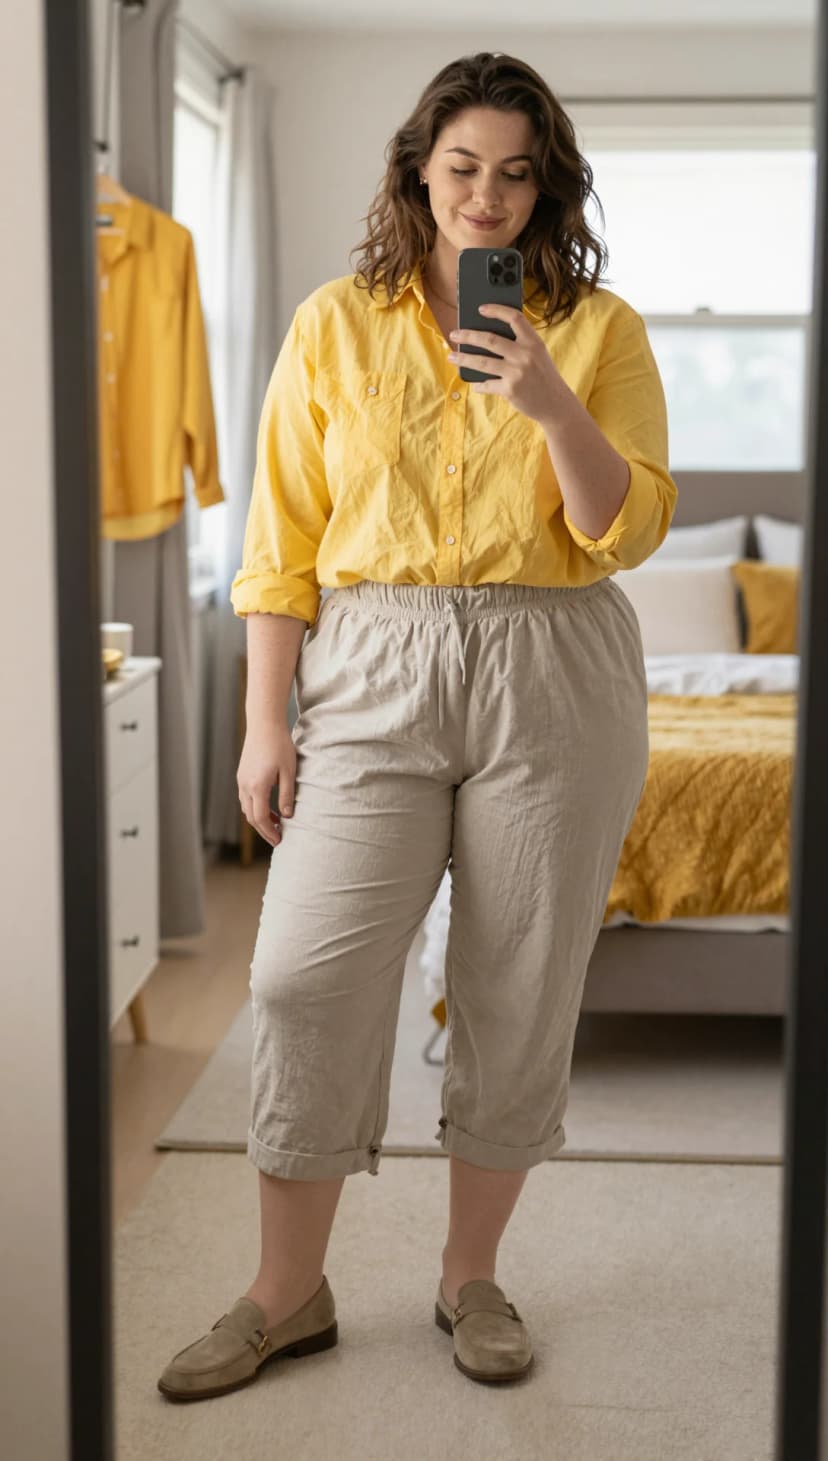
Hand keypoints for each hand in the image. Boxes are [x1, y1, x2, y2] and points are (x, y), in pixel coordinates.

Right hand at [237, 723, 295, 847]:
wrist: (264, 724)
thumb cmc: (280, 745)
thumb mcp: (289, 772)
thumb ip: (287, 795)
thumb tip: (287, 816)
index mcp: (257, 786)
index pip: (260, 818)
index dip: (269, 832)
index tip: (279, 840)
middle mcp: (245, 785)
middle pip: (251, 817)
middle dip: (263, 830)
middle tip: (278, 838)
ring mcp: (241, 780)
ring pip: (246, 808)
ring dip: (259, 819)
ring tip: (276, 823)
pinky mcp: (242, 775)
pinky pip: (245, 798)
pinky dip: (255, 807)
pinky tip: (268, 807)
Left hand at [446, 303, 567, 426]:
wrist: (556, 404)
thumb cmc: (543, 377)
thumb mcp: (538, 355)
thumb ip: (520, 345)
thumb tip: (486, 339)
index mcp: (533, 342)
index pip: (514, 318)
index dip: (496, 310)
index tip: (481, 308)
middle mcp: (525, 354)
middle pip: (489, 339)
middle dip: (468, 336)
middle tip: (455, 334)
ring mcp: (517, 372)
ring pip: (482, 361)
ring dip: (463, 359)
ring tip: (452, 356)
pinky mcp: (510, 390)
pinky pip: (487, 384)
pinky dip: (479, 384)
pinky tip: (475, 384)